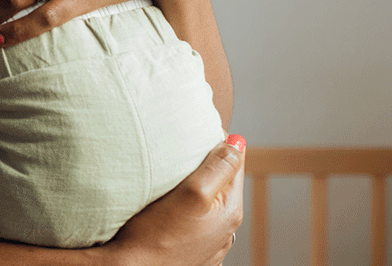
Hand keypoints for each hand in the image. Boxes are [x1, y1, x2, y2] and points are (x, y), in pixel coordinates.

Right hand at [103, 135, 245, 265]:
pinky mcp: (191, 254)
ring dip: (194, 192)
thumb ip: (218, 168)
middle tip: (177, 160)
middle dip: (204, 169)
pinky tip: (168, 214)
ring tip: (170, 186)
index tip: (192, 137)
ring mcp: (208, 245)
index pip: (234, 164)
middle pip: (220, 185)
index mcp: (229, 211)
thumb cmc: (154, 235)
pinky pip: (193, 225)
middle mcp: (224, 231)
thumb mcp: (191, 193)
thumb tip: (237, 143)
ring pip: (206, 206)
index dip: (216, 145)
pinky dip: (184, 214)